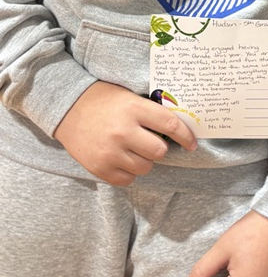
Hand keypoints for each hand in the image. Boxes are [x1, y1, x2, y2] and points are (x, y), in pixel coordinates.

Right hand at [54, 80, 196, 184]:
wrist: (66, 107)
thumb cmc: (103, 99)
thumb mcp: (129, 96)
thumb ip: (150, 111)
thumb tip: (178, 127)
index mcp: (134, 109)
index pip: (170, 125)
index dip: (186, 136)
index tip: (192, 143)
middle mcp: (123, 131)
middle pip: (159, 152)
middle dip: (159, 148)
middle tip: (151, 141)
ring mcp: (110, 151)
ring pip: (145, 167)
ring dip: (144, 160)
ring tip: (133, 149)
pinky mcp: (99, 167)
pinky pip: (128, 180)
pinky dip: (129, 172)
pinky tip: (122, 158)